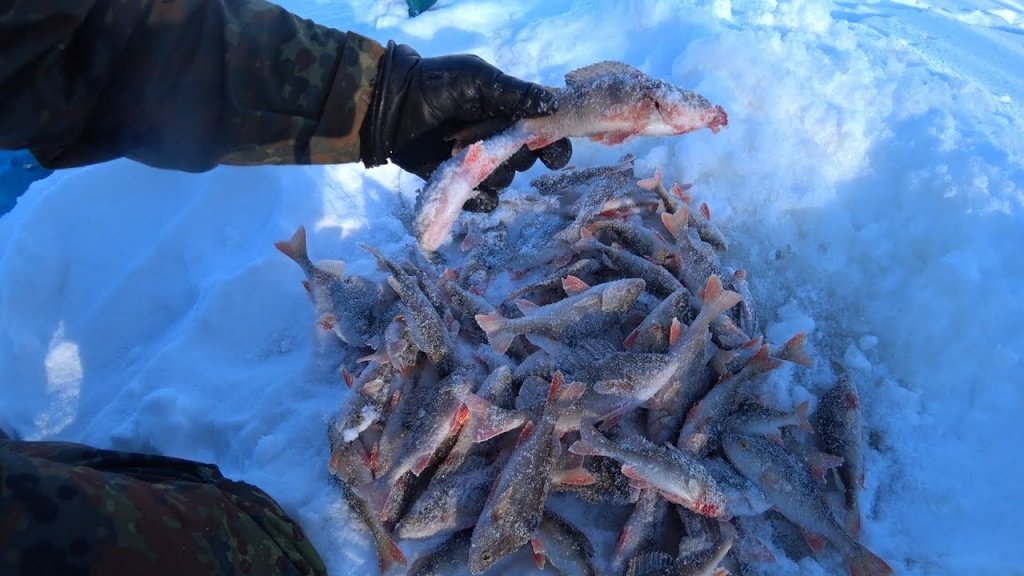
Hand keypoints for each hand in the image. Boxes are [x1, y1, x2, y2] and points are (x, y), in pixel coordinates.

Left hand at [361, 42, 571, 211]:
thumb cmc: (437, 86)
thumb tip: (555, 104)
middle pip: (528, 160)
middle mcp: (500, 140)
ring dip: (490, 171)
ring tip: (459, 151)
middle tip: (488, 139)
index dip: (554, 146)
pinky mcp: (462, 185)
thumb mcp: (478, 79)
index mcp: (510, 114)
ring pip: (506, 181)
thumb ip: (516, 93)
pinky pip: (485, 201)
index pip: (546, 135)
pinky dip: (478, 196)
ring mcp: (481, 164)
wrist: (394, 108)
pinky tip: (462, 181)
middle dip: (514, 154)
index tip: (549, 153)